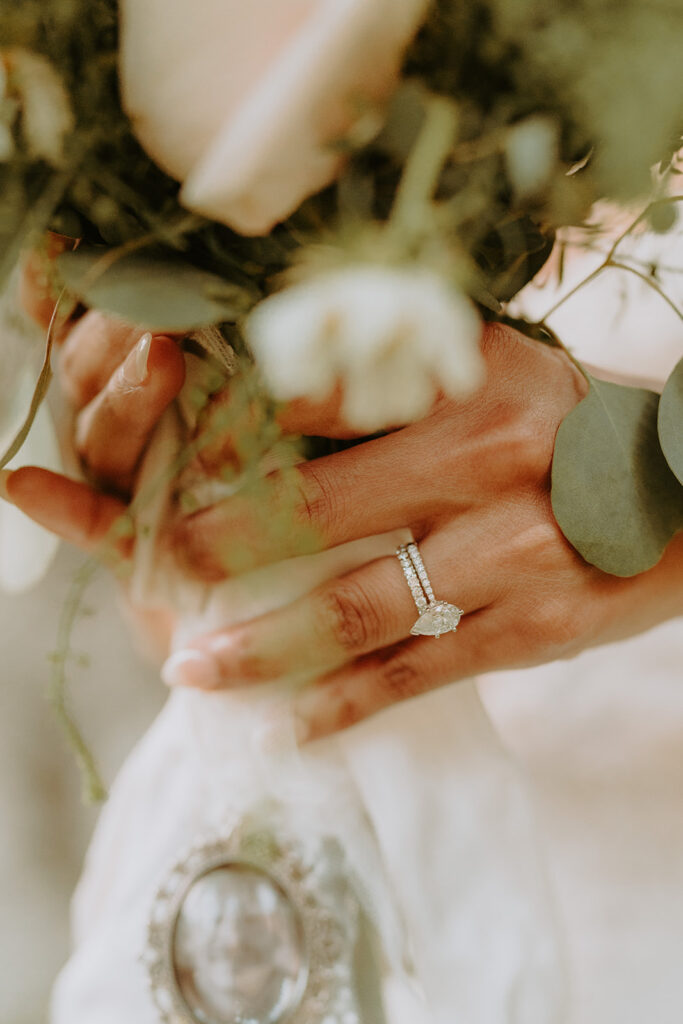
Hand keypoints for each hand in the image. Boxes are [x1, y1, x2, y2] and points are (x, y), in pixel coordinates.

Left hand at [4, 313, 682, 740]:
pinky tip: (287, 727)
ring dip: (260, 644)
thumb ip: (395, 375)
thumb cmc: (570, 425)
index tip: (162, 461)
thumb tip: (275, 389)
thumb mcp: (494, 369)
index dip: (224, 434)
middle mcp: (483, 462)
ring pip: (355, 606)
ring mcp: (509, 553)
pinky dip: (346, 703)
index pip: (310, 401)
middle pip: (315, 508)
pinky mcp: (532, 630)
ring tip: (188, 668)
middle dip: (213, 544)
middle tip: (141, 568)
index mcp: (465, 380)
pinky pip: (418, 673)